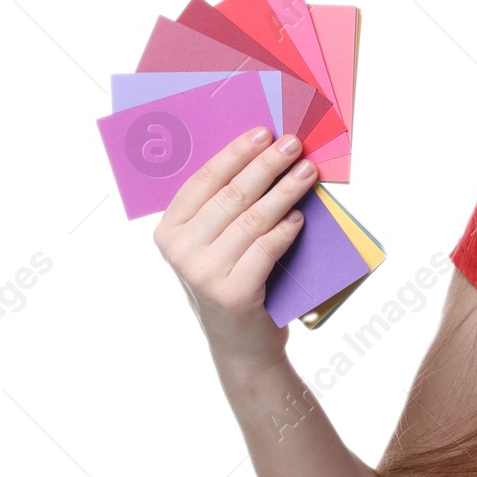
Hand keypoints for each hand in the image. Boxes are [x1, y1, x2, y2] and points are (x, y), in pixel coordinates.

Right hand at [152, 126, 319, 370]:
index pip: (204, 180)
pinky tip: (300, 216)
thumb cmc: (232, 283)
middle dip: (266, 165)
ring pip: (252, 219)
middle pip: (231, 195)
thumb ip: (225, 210)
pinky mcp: (232, 293)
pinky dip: (285, 230)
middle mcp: (180, 250)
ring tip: (307, 173)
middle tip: (293, 144)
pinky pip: (265, 249)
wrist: (241, 344)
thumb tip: (261, 157)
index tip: (263, 132)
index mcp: (169, 230)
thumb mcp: (216, 245)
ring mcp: (203, 273)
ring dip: (284, 192)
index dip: (236, 153)